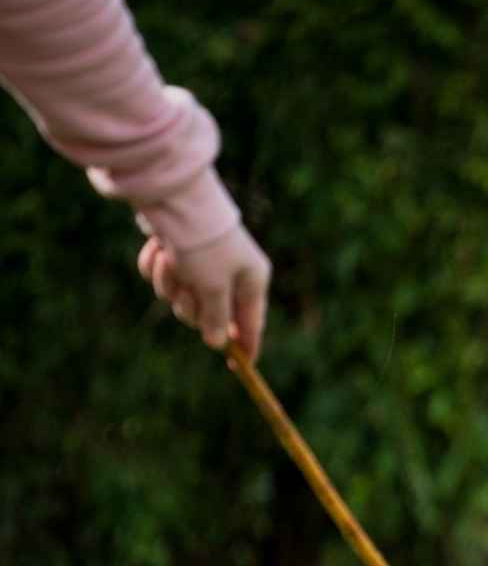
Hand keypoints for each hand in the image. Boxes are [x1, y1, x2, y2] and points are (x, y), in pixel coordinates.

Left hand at [136, 224, 271, 361]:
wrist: (174, 199)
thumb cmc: (204, 246)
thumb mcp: (214, 288)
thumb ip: (216, 320)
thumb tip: (217, 343)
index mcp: (252, 280)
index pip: (252, 323)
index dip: (246, 346)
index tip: (241, 366)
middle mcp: (230, 272)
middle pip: (208, 314)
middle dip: (190, 306)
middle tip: (187, 291)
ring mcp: (201, 263)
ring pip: (180, 296)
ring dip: (169, 284)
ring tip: (170, 261)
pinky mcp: (176, 252)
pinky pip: (164, 277)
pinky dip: (156, 268)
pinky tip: (158, 249)